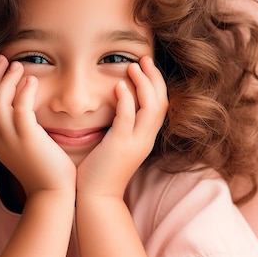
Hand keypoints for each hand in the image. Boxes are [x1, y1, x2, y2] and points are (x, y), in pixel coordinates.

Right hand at [0, 55, 75, 196]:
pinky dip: (23, 92)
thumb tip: (18, 101)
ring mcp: (10, 140)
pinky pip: (20, 110)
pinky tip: (32, 80)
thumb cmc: (42, 166)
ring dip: (6, 80)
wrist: (52, 192)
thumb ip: (14, 124)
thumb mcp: (20, 144)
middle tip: (1, 57)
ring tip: (17, 64)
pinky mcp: (28, 140)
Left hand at [76, 56, 167, 197]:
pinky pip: (128, 118)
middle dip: (154, 78)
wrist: (96, 198)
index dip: (156, 83)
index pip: (161, 105)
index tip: (145, 66)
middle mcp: (145, 139)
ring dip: (143, 84)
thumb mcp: (116, 144)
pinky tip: (119, 86)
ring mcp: (135, 143)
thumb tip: (115, 103)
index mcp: (145, 138)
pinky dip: (126, 100)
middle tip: (143, 58)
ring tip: (132, 66)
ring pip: (151, 108)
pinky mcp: (120, 146)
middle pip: (162, 102)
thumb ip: (120, 125)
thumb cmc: (100, 170)